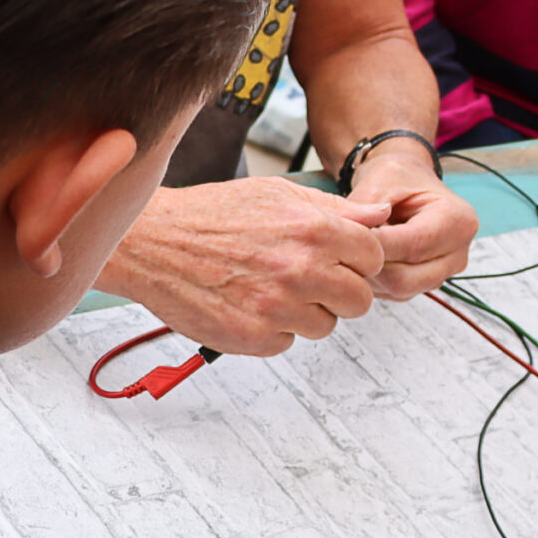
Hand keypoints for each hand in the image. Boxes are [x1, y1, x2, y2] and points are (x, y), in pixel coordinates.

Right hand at [98, 176, 389, 357]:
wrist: (154, 241)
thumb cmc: (216, 215)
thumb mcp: (280, 194)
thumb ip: (338, 211)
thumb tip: (384, 215)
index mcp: (315, 231)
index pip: (374, 258)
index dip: (359, 259)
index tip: (340, 259)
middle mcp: (301, 271)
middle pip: (360, 300)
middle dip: (341, 291)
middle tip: (310, 279)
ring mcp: (277, 308)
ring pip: (325, 325)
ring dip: (306, 312)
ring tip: (271, 287)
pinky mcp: (253, 338)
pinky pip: (287, 342)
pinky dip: (273, 329)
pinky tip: (248, 303)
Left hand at [347, 147, 477, 299]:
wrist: (407, 184)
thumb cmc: (399, 178)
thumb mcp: (382, 179)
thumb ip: (365, 207)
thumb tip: (346, 234)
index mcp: (458, 220)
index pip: (412, 245)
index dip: (375, 245)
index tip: (346, 237)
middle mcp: (458, 252)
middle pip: (406, 277)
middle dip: (370, 264)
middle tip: (345, 246)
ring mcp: (444, 272)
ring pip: (399, 289)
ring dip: (370, 274)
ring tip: (355, 248)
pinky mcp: (427, 284)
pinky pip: (396, 293)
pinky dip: (375, 280)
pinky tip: (366, 257)